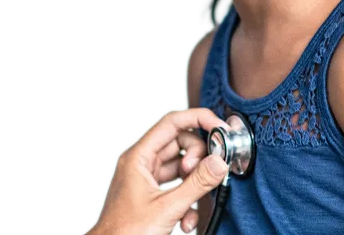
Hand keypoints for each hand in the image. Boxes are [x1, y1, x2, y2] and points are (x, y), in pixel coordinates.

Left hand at [92, 108, 229, 234]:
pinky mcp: (152, 195)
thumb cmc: (124, 233)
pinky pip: (176, 186)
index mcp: (139, 156)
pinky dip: (186, 201)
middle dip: (197, 159)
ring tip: (194, 204)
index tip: (219, 127)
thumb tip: (218, 162)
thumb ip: (196, 184)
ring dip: (193, 185)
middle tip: (208, 173)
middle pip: (179, 144)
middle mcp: (142, 163)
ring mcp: (146, 178)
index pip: (172, 122)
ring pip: (180, 167)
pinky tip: (187, 219)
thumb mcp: (167, 208)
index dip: (198, 119)